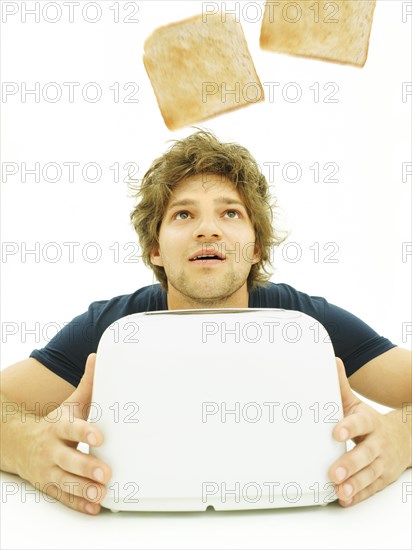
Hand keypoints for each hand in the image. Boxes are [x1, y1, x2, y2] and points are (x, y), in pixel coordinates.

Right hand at [19, 354, 110, 514]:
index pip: (71, 429)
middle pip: (68, 460)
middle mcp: (52, 450)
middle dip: (86, 467)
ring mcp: (49, 470)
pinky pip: (63, 496)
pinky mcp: (50, 486)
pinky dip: (78, 502)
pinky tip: (93, 506)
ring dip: (83, 488)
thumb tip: (96, 357)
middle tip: (106, 472)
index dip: (84, 433)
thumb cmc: (53, 423)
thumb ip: (86, 384)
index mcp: (58, 427)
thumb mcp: (68, 404)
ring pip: (65, 482)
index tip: (100, 437)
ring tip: (100, 492)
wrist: (19, 443)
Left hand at [328, 358, 409, 506]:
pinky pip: (370, 488)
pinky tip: (345, 498)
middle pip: (366, 454)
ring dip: (354, 483)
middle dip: (350, 463)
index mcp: (370, 422)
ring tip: (340, 489)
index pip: (361, 423)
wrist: (403, 438)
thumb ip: (341, 387)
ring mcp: (382, 463)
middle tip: (333, 471)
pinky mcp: (381, 479)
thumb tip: (331, 361)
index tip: (335, 433)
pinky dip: (359, 495)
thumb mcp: (356, 404)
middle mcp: (378, 444)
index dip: (349, 427)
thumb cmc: (369, 421)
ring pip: (369, 474)